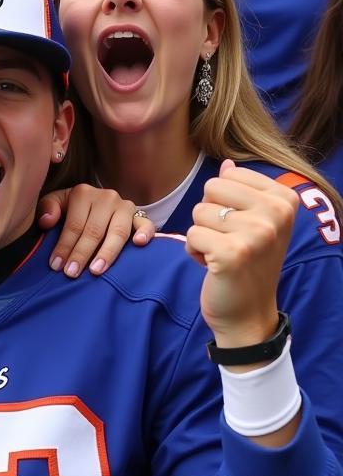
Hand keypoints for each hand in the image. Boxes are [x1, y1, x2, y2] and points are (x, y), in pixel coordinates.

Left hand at [38, 184, 154, 276]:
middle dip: (81, 254)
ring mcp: (125, 206)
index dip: (64, 246)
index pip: (74, 224)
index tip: (56, 265)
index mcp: (83, 193)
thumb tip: (47, 221)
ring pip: (118, 232)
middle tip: (72, 273)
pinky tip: (138, 244)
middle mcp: (106, 197)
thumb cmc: (71, 209)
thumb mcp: (56, 204)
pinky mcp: (140, 216)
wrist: (94, 206)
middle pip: (94, 230)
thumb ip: (47, 207)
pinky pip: (146, 224)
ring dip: (107, 253)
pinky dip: (145, 233)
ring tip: (96, 270)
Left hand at [187, 160, 296, 346]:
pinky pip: (191, 234)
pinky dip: (194, 251)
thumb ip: (240, 190)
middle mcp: (276, 213)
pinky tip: (214, 266)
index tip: (240, 226)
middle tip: (228, 240)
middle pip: (210, 188)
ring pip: (198, 212)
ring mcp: (257, 233)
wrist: (248, 312)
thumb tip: (226, 163)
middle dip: (209, 215)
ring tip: (222, 254)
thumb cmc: (247, 262)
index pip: (227, 175)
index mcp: (284, 199)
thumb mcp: (253, 222)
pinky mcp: (233, 253)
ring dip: (201, 235)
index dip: (223, 201)